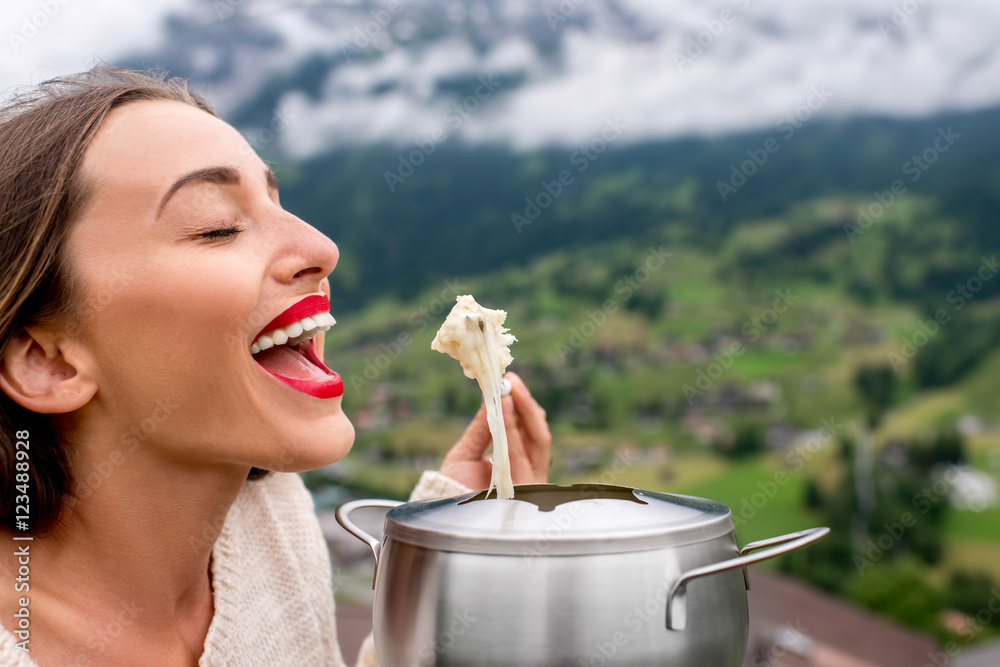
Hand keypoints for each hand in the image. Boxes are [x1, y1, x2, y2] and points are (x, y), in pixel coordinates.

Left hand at [439, 372, 550, 489]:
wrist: (439, 513)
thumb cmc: (454, 488)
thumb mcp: (467, 452)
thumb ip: (482, 427)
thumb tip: (490, 394)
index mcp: (519, 464)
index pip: (532, 431)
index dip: (524, 405)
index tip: (510, 381)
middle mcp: (528, 474)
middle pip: (539, 435)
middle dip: (526, 405)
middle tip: (511, 381)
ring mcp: (527, 484)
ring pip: (534, 444)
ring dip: (519, 415)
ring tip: (505, 393)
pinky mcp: (520, 493)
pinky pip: (519, 459)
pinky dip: (511, 435)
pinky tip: (501, 417)